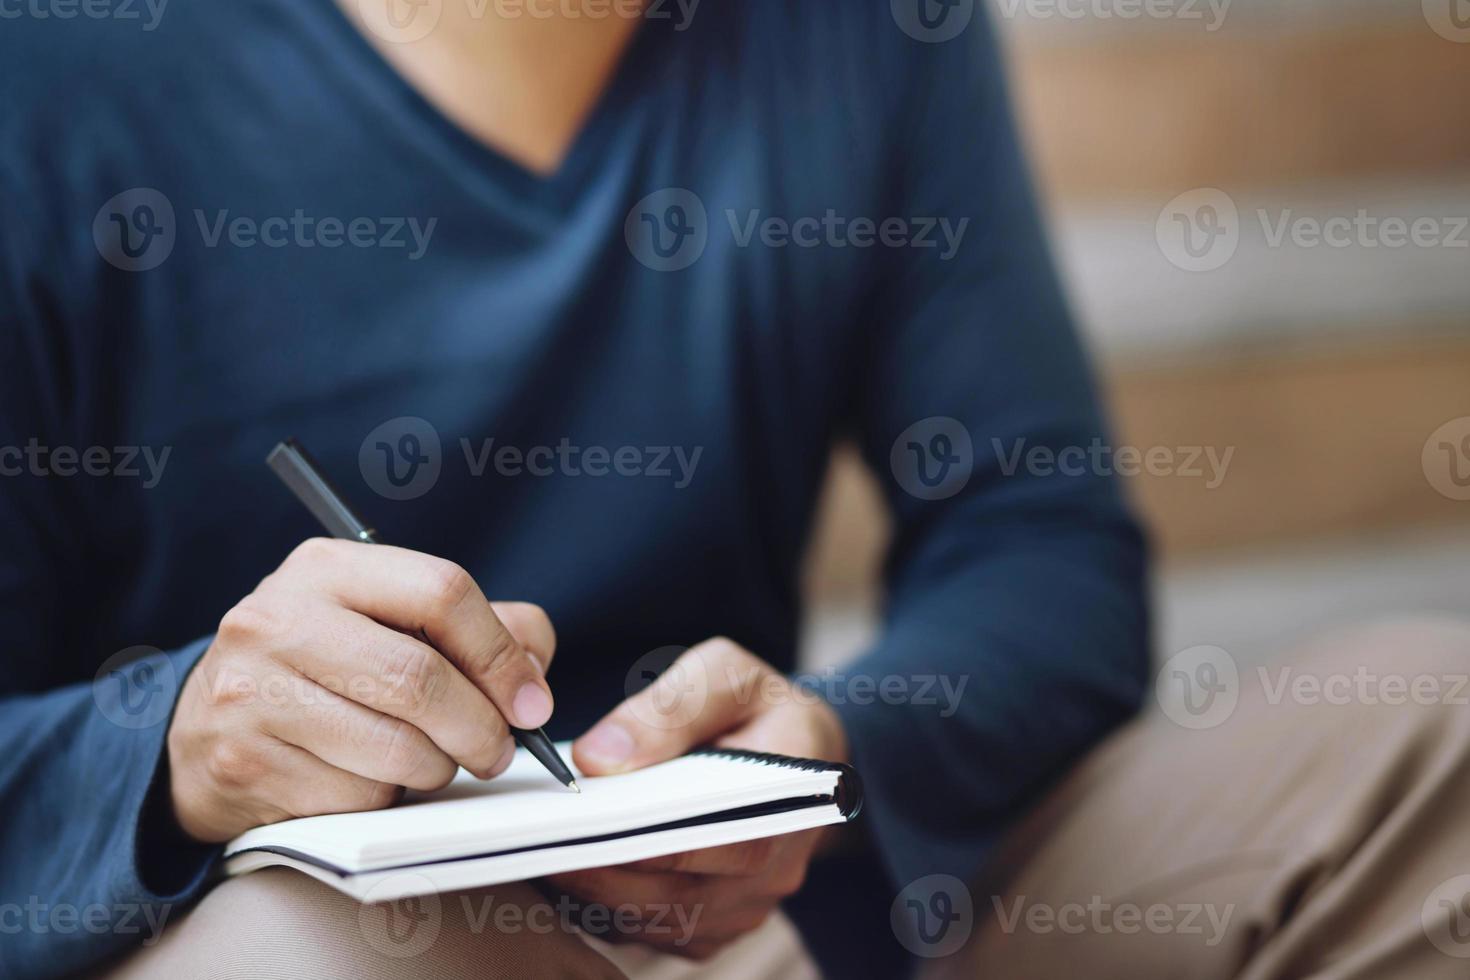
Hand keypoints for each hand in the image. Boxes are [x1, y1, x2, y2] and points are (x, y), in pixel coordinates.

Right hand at [167, 538, 556, 842]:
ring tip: (428, 760)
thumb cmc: (326, 669)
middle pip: (421, 678)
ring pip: (397, 748)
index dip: (501, 653)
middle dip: (481, 727)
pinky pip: (357, 797)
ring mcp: (253, 691)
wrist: (206, 728)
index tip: (531, 701)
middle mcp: (279, 618)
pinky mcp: (244, 761)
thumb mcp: (391, 622)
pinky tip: (366, 777)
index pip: (442, 591)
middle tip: (498, 750)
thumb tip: (533, 679)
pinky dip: (385, 798)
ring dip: (437, 769)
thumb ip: (481, 630)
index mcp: (327, 568)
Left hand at [547, 637, 848, 959]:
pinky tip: (569, 870)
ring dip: (598, 893)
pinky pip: (654, 931)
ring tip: (542, 851)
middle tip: (537, 840)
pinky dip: (607, 907)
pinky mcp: (717, 924)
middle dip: (603, 870)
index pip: (722, 841)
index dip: (649, 840)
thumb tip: (599, 760)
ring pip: (658, 920)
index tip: (582, 823)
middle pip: (680, 893)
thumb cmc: (756, 705)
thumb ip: (670, 708)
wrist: (794, 749)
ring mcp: (746, 905)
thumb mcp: (725, 675)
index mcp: (794, 799)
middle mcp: (777, 868)